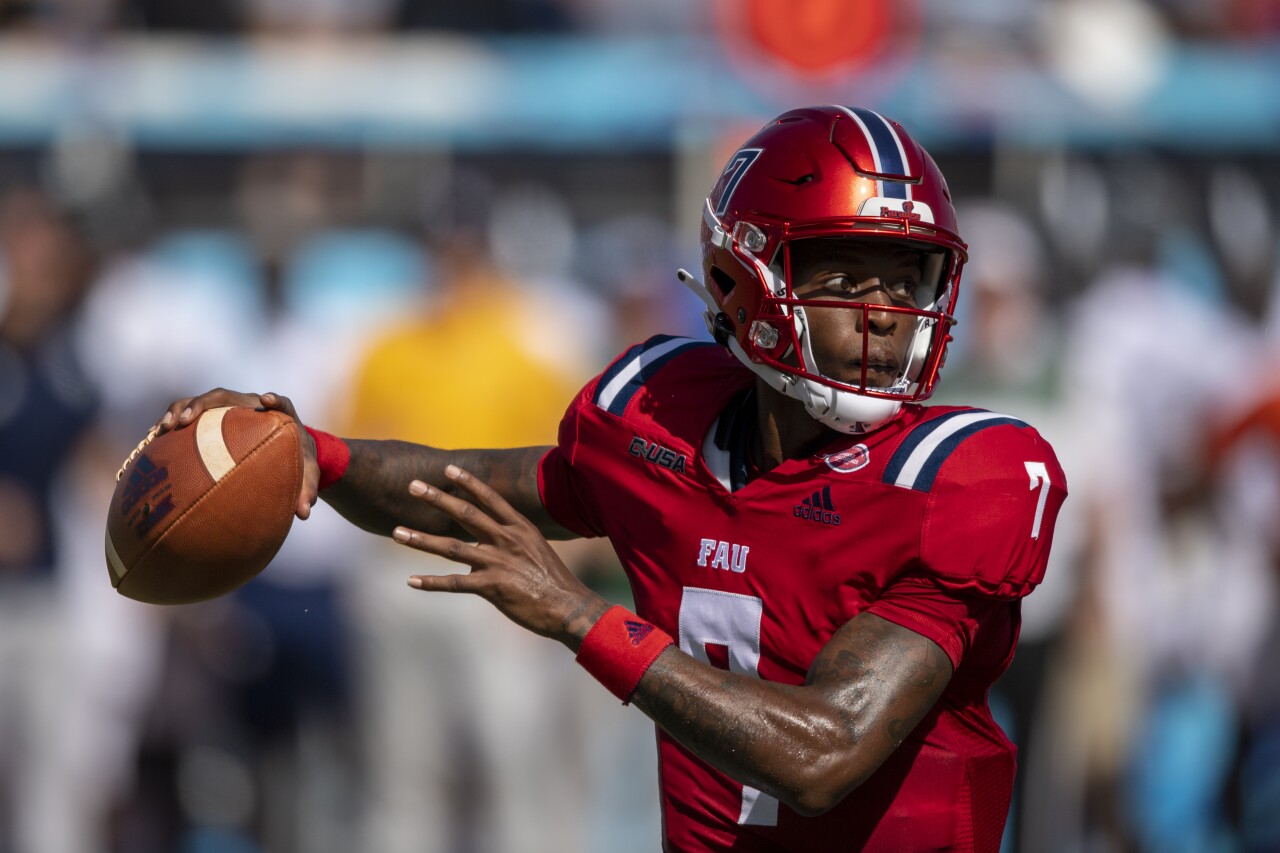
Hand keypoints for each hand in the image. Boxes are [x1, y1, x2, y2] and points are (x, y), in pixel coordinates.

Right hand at [155, 388, 319, 519]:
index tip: (267, 400)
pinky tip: (153, 440)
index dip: (276, 400)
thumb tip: (304, 513)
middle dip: (204, 403)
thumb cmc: (295, 461)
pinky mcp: (212, 419)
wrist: (284, 451)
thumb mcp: (306, 475)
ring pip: (200, 402)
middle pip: (226, 396)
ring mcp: (228, 410)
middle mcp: (250, 406)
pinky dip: (171, 423)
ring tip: (165, 428)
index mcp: (279, 415)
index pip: (281, 402)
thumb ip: (307, 491)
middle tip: (187, 420)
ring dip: (180, 410)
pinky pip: (188, 416)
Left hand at [394, 465, 607, 647]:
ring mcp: (498, 563)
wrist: (570, 607)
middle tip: (412, 486)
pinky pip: (455, 583)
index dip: (467, 483)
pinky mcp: (492, 587)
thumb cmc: (555, 581)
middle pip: (465, 514)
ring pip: (451, 547)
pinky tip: (412, 581)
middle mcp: (507, 540)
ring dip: (421, 539)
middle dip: (436, 499)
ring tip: (396, 532)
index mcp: (520, 528)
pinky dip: (432, 582)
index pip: (489, 498)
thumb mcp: (537, 549)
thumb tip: (493, 537)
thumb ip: (514, 540)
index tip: (447, 469)